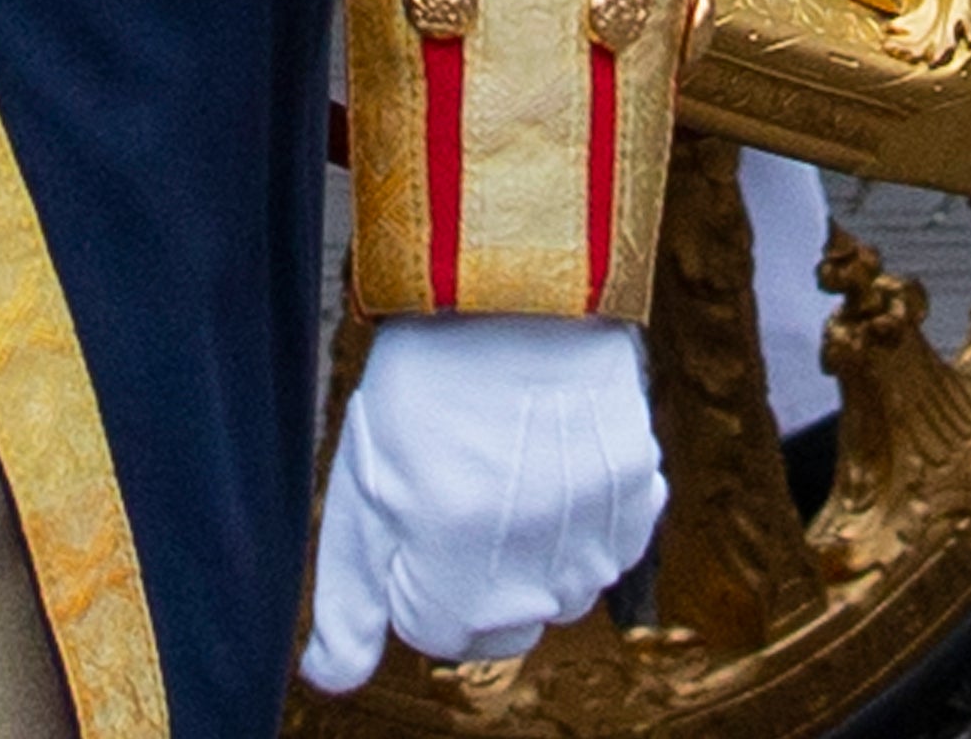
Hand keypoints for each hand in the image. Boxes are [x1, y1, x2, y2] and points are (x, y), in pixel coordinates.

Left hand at [299, 314, 661, 689]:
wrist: (511, 290)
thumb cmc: (422, 385)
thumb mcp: (362, 485)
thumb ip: (348, 597)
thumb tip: (332, 680)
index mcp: (450, 556)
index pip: (443, 637)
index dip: (421, 582)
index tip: (419, 516)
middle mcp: (530, 551)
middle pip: (510, 627)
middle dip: (481, 585)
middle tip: (467, 497)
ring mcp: (592, 520)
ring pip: (570, 597)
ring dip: (542, 563)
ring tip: (516, 481)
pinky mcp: (638, 483)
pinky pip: (619, 552)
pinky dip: (594, 531)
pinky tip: (563, 474)